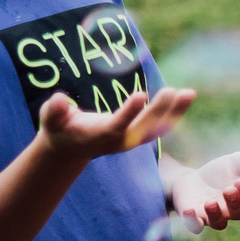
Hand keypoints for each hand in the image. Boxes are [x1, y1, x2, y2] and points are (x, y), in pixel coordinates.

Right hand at [37, 85, 191, 160]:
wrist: (69, 149)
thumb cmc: (59, 129)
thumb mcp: (50, 120)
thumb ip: (54, 111)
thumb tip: (60, 100)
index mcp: (99, 134)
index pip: (118, 124)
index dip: (129, 112)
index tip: (141, 95)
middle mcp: (119, 139)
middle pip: (143, 127)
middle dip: (158, 111)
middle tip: (171, 91)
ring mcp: (131, 140)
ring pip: (157, 128)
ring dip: (174, 112)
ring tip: (189, 94)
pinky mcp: (138, 136)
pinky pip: (160, 126)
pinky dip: (174, 113)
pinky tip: (186, 97)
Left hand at [170, 149, 239, 228]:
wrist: (191, 181)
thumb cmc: (218, 173)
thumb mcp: (232, 162)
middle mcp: (230, 211)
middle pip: (237, 214)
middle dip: (234, 203)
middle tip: (228, 189)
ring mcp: (212, 217)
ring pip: (219, 223)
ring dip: (216, 214)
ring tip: (210, 202)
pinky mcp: (195, 219)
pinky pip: (195, 226)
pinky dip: (192, 222)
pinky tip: (189, 210)